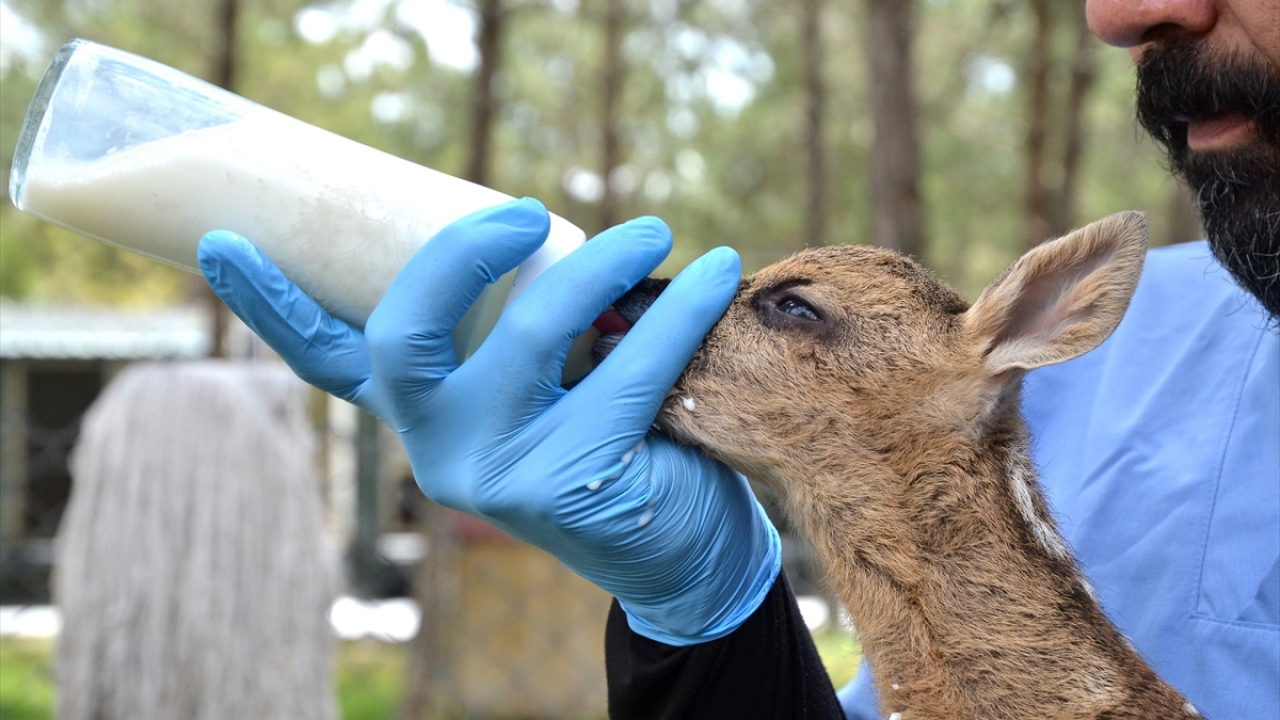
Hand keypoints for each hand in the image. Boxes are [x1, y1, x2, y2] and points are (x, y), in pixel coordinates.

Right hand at [198, 198, 780, 644]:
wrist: (680, 556)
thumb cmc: (611, 451)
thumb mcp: (548, 392)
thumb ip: (524, 337)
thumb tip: (549, 233)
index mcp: (423, 421)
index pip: (331, 364)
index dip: (271, 306)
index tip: (222, 243)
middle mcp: (439, 452)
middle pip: (405, 337)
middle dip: (460, 254)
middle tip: (526, 209)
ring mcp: (498, 475)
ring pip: (536, 334)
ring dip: (602, 263)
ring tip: (655, 228)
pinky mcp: (571, 484)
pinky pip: (629, 368)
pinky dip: (679, 309)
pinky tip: (717, 271)